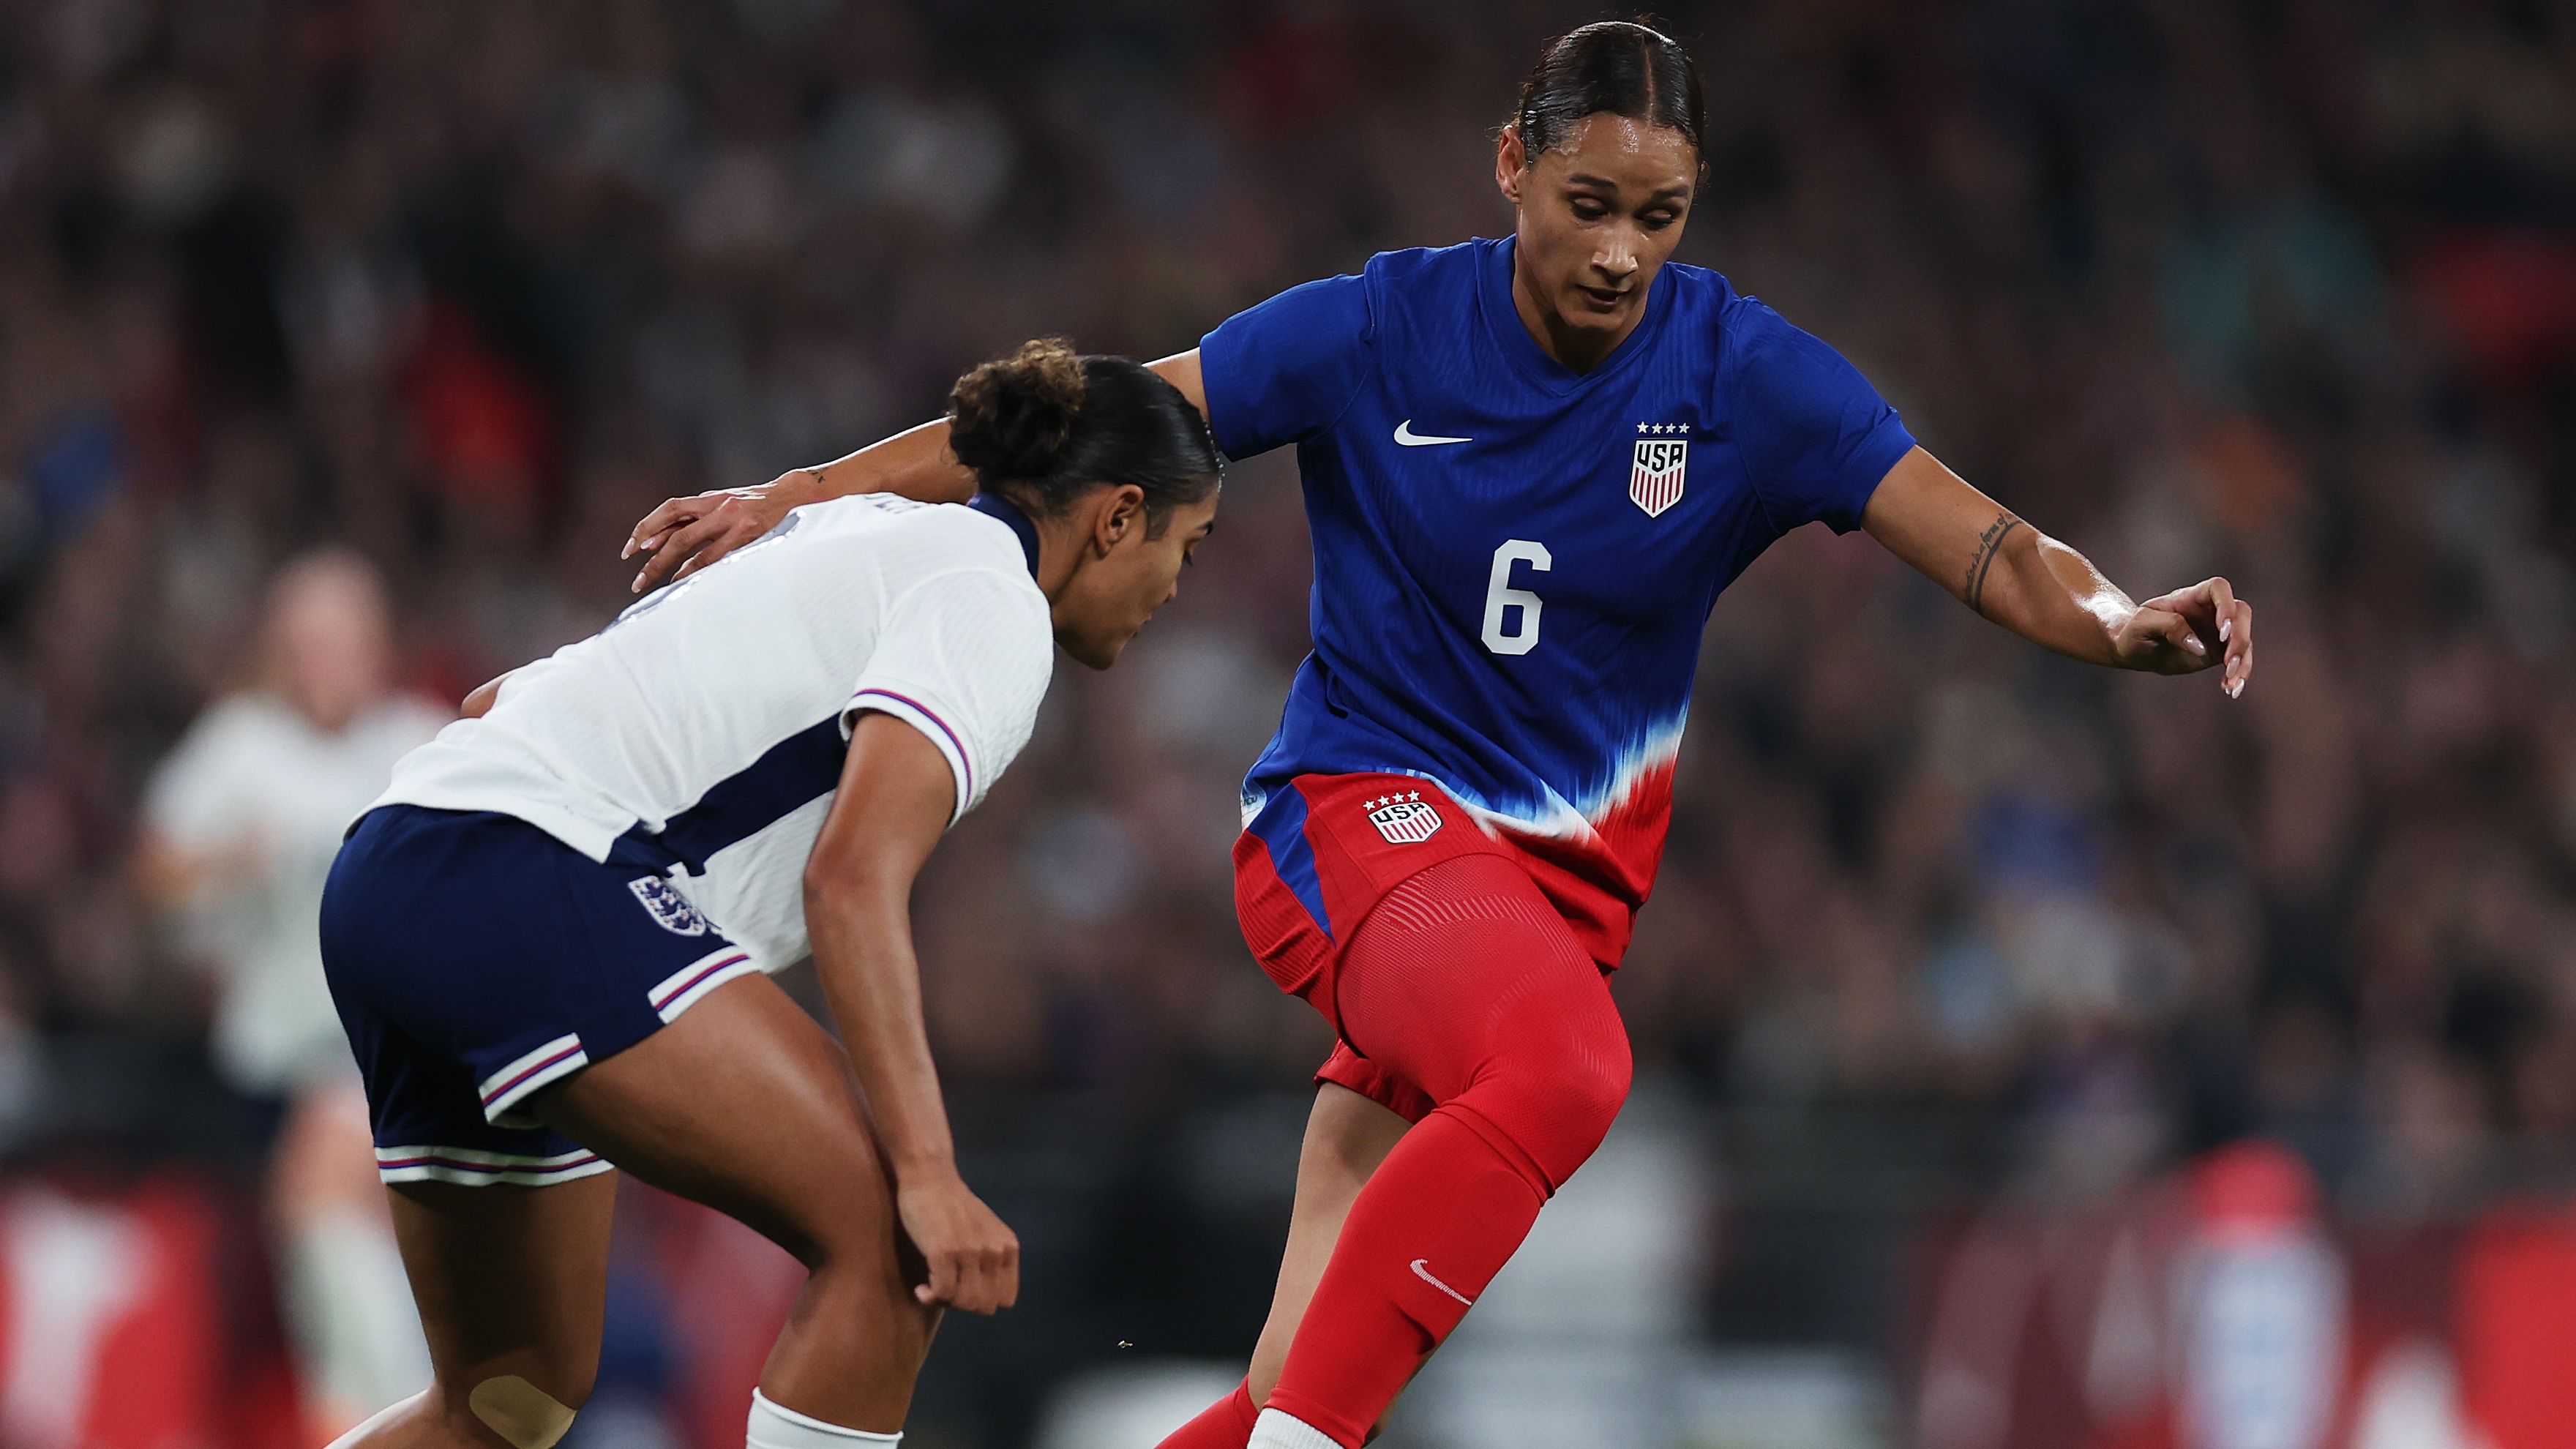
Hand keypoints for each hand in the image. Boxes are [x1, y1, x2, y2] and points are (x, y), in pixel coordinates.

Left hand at [622, 470, 817, 592]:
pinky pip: (716, 558)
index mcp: (712, 498)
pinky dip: (696, 571)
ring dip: (669, 568)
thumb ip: (695, 519)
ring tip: (653, 584)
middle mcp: (720, 507)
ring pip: (693, 547)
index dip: (647, 527)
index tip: (630, 549)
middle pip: (677, 532)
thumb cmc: (756, 505)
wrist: (796, 496)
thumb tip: (655, 542)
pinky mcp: (750, 537)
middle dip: (653, 558)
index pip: (671, 509)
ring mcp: (736, 522)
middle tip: (638, 581)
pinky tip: (683, 581)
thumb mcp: (724, 504)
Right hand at [895, 1172, 1019, 1313]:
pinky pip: (941, 1294)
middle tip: (943, 1288)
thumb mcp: (985, 1231)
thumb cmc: (952, 1206)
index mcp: (1008, 1248)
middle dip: (961, 1303)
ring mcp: (971, 1251)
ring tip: (931, 1286)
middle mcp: (995, 1251)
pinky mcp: (945, 1251)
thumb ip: (992, 1259)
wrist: (929, 1176)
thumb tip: (984, 1301)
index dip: (982, 1300)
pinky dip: (928, 1298)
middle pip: (984, 1306)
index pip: (1005, 1300)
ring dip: (944, 1302)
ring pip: (963, 1303)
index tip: (963, 1289)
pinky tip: (920, 1287)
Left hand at [2112, 576, 2253, 695]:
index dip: (2226, 605)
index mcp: (2190, 597)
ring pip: (2244, 639)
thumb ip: (2170, 627)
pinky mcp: (2218, 652)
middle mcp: (2210, 611)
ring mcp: (2217, 632)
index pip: (2218, 588)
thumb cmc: (2135, 629)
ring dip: (2243, 661)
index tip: (2222, 630)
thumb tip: (2199, 646)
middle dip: (2240, 638)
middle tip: (2228, 662)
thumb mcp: (2142, 624)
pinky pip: (2237, 661)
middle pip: (2241, 613)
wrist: (2133, 648)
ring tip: (2232, 683)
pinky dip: (2237, 675)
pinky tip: (2230, 689)